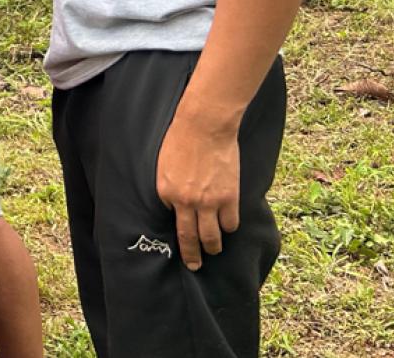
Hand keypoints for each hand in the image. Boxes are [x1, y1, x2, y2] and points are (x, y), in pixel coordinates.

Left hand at [155, 112, 241, 270]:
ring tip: (214, 249)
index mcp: (167, 193)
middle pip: (191, 238)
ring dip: (213, 246)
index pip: (172, 224)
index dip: (178, 238)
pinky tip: (227, 228)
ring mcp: (210, 201)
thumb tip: (174, 206)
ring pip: (213, 236)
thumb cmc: (180, 141)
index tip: (180, 249)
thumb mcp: (163, 166)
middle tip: (195, 266)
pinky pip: (231, 223)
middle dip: (194, 256)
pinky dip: (229, 228)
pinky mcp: (229, 196)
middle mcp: (187, 202)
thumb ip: (168, 189)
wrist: (204, 126)